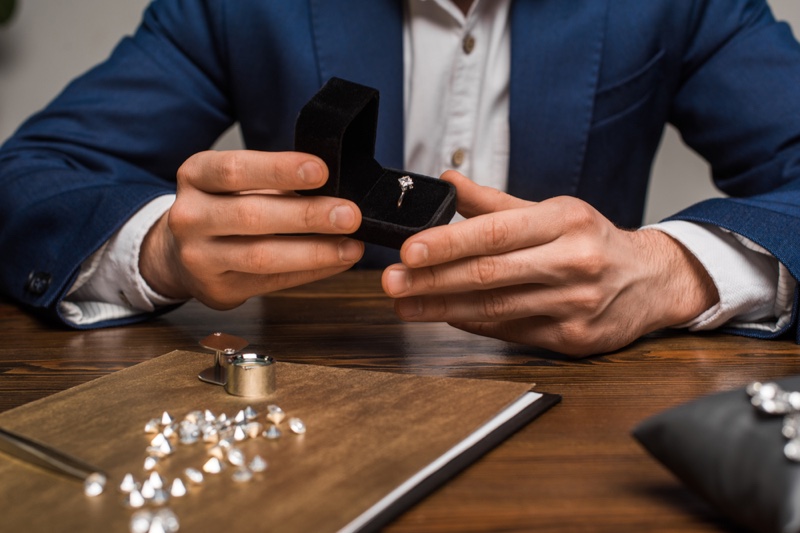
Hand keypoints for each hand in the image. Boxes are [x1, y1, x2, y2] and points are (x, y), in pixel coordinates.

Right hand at [140, 150, 363, 308]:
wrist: (179, 252)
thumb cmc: (222, 207)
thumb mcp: (236, 183)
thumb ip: (275, 183)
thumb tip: (334, 190)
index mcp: (195, 176)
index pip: (235, 169)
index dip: (279, 169)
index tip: (321, 170)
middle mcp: (190, 217)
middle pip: (252, 215)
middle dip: (307, 215)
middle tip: (350, 214)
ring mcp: (199, 258)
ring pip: (262, 256)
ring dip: (314, 251)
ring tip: (351, 245)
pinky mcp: (218, 290)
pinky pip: (272, 282)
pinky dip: (311, 271)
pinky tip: (338, 261)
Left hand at [381, 171, 718, 356]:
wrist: (652, 281)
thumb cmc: (594, 241)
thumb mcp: (553, 211)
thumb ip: (497, 203)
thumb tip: (448, 182)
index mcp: (565, 221)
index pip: (496, 231)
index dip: (448, 242)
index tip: (409, 249)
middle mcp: (573, 262)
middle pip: (489, 274)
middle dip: (433, 279)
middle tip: (392, 282)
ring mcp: (575, 304)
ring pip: (495, 309)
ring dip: (442, 307)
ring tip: (404, 304)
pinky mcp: (574, 338)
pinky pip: (511, 331)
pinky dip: (473, 324)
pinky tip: (444, 316)